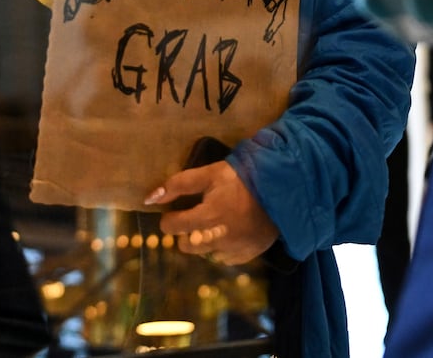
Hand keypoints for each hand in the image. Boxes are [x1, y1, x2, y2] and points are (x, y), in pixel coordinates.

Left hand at [145, 160, 278, 265]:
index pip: (172, 227)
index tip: (176, 212)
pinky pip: (225, 258)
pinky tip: (230, 232)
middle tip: (196, 218)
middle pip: (187, 246)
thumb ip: (179, 185)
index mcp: (206, 217)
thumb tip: (150, 198)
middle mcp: (217, 238)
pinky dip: (223, 248)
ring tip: (215, 224)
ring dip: (204, 240)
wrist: (282, 188)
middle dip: (186, 233)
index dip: (170, 219)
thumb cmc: (242, 178)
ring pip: (205, 253)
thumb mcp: (210, 173)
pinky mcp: (247, 255)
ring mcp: (233, 250)